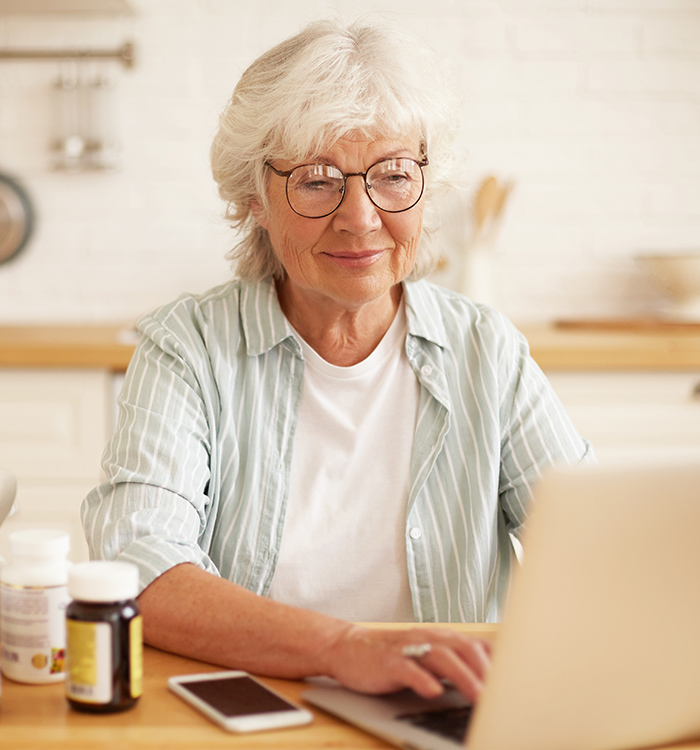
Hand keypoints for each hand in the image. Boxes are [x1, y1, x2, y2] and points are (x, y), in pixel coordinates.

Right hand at [319, 625, 490, 701]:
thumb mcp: (426, 656)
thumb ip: (453, 663)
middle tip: (503, 695)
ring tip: (478, 696)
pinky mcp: (387, 661)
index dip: (497, 663)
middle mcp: (427, 638)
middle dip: (486, 670)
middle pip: (464, 647)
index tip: (515, 683)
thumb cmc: (391, 656)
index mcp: (440, 638)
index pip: (476, 644)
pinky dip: (422, 679)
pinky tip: (434, 691)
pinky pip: (408, 668)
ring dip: (463, 676)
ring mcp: (407, 648)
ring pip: (441, 656)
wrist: (347, 647)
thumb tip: (487, 680)